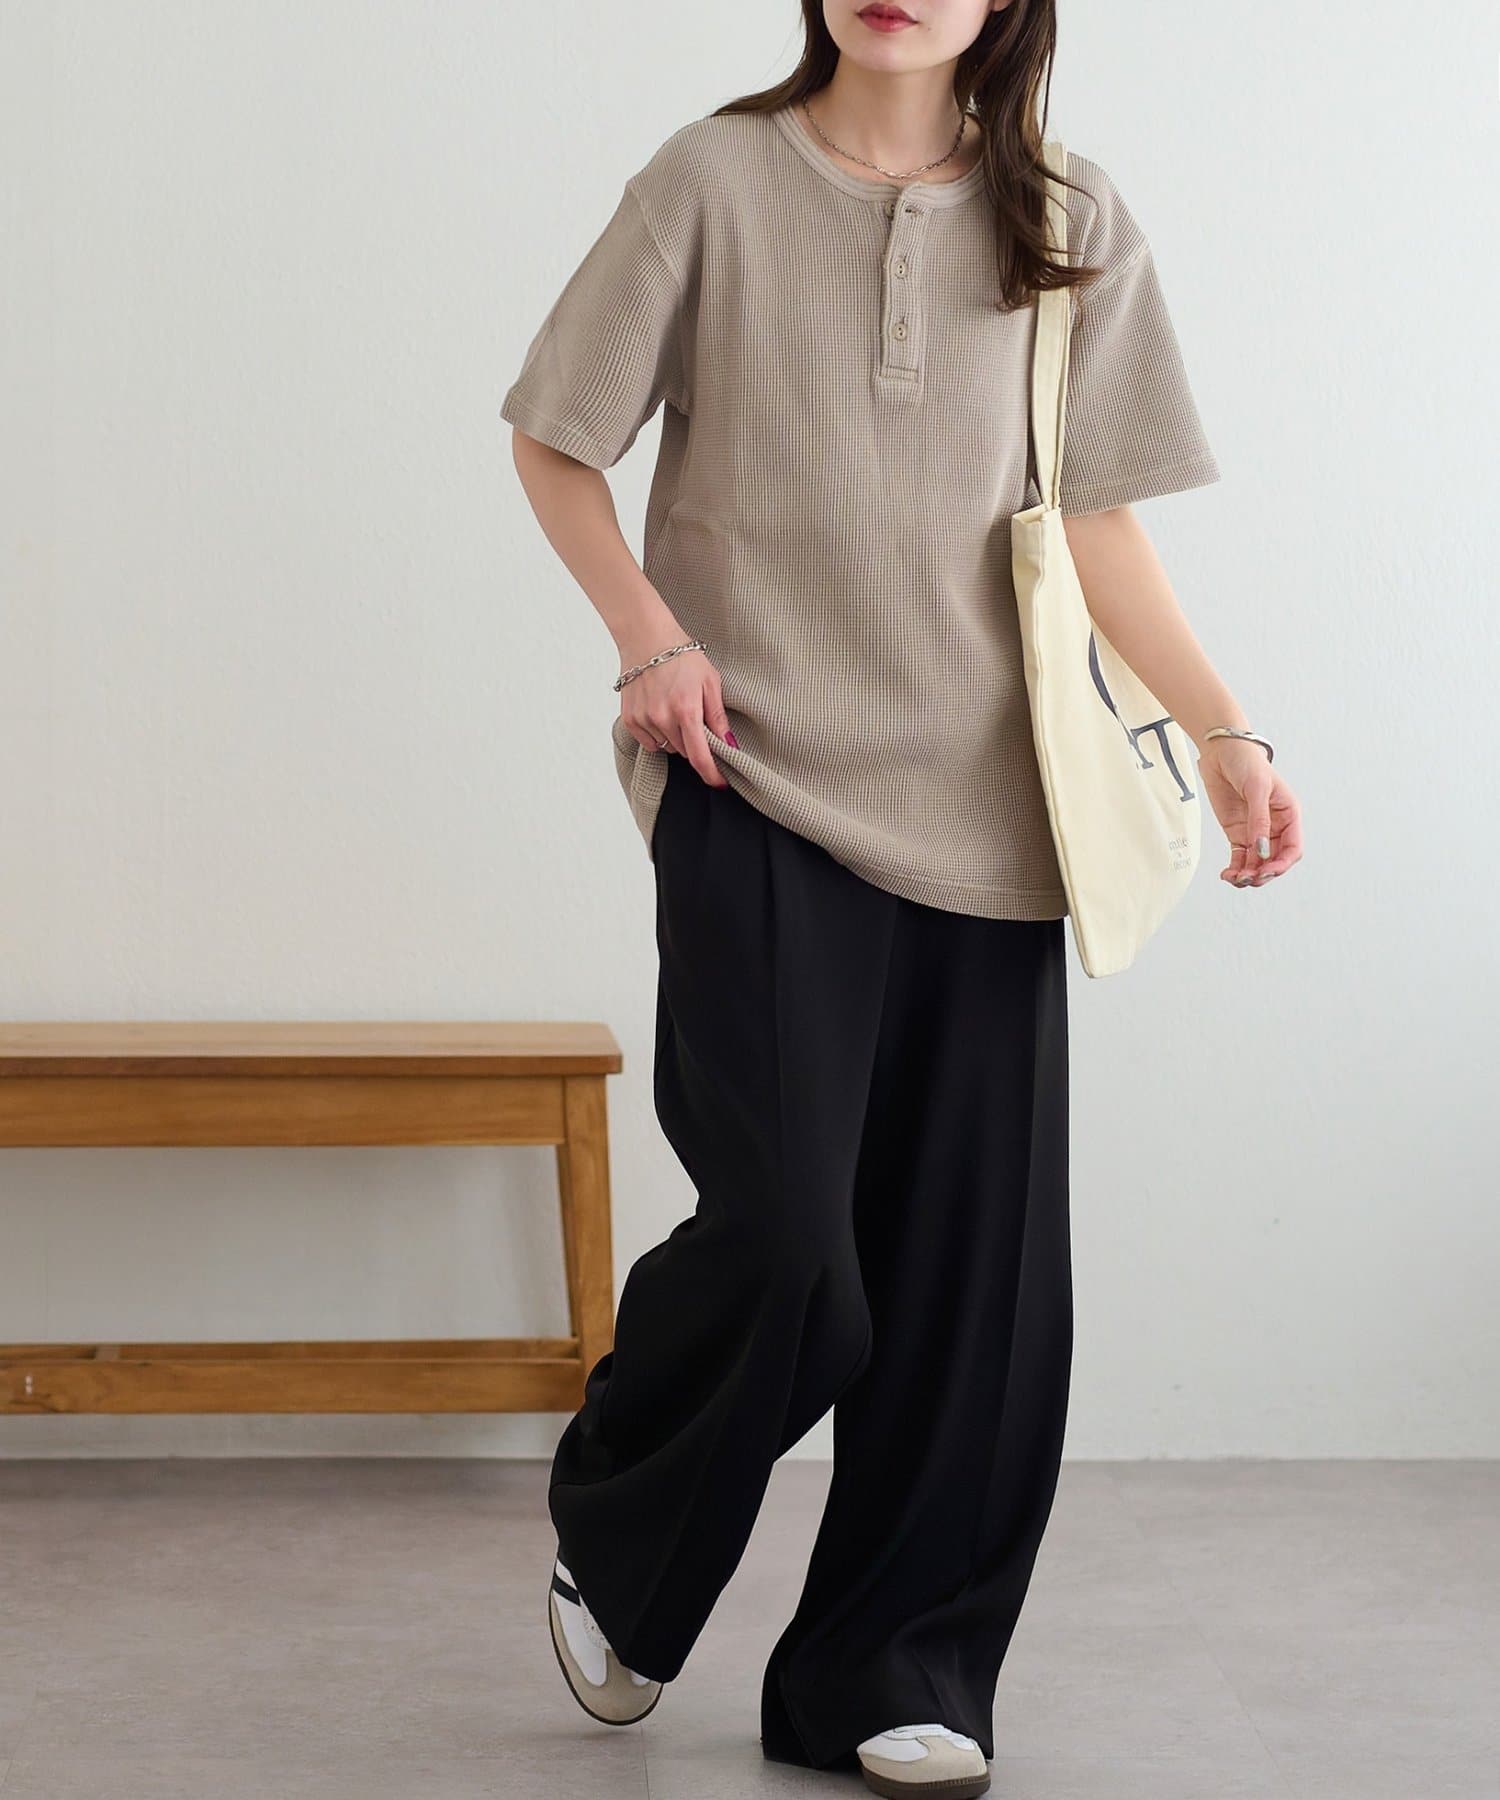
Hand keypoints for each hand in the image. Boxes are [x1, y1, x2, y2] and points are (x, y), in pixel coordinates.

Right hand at [618, 644, 734, 788]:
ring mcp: (644, 720)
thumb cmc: (683, 657)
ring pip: (667, 748)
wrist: (647, 638)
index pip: (700, 756)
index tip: (720, 783)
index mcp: (687, 710)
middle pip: (685, 752)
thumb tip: (729, 746)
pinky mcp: (630, 719)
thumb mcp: (710, 682)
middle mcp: (663, 718)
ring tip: (674, 710)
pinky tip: (659, 713)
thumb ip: (718, 717)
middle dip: (694, 743)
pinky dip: (657, 735)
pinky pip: (649, 743)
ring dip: (675, 738)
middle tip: (694, 718)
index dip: (712, 774)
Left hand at [1196, 739, 1303, 888]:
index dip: (1282, 863)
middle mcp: (1275, 827)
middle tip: (1248, 878)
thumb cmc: (1246, 762)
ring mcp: (1255, 832)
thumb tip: (1262, 849)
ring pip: (1257, 863)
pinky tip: (1227, 875)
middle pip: (1275, 860)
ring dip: (1248, 875)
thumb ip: (1259, 819)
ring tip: (1234, 878)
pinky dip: (1235, 869)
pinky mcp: (1237, 833)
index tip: (1267, 870)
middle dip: (1263, 873)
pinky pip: (1240, 858)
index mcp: (1289, 815)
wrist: (1221, 751)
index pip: (1293, 848)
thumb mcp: (1257, 788)